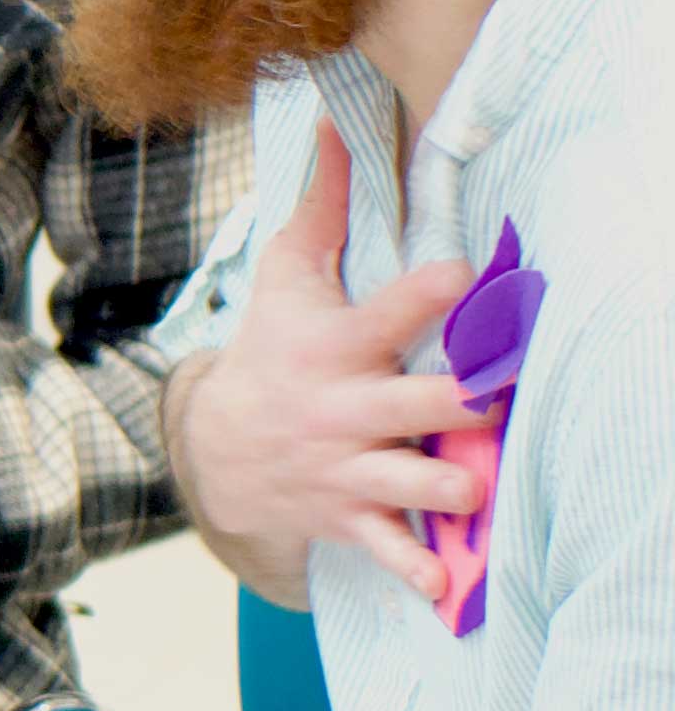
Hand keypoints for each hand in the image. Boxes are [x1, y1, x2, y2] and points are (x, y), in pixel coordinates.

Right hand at [169, 125, 469, 607]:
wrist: (218, 451)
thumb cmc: (271, 349)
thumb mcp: (285, 277)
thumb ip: (322, 206)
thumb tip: (335, 122)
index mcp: (335, 346)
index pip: (382, 313)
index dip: (422, 294)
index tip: (462, 275)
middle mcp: (342, 409)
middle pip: (406, 407)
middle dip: (450, 405)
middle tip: (492, 397)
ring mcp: (346, 467)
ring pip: (402, 482)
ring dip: (442, 488)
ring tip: (476, 488)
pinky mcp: (350, 514)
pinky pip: (384, 547)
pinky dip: (412, 571)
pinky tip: (445, 588)